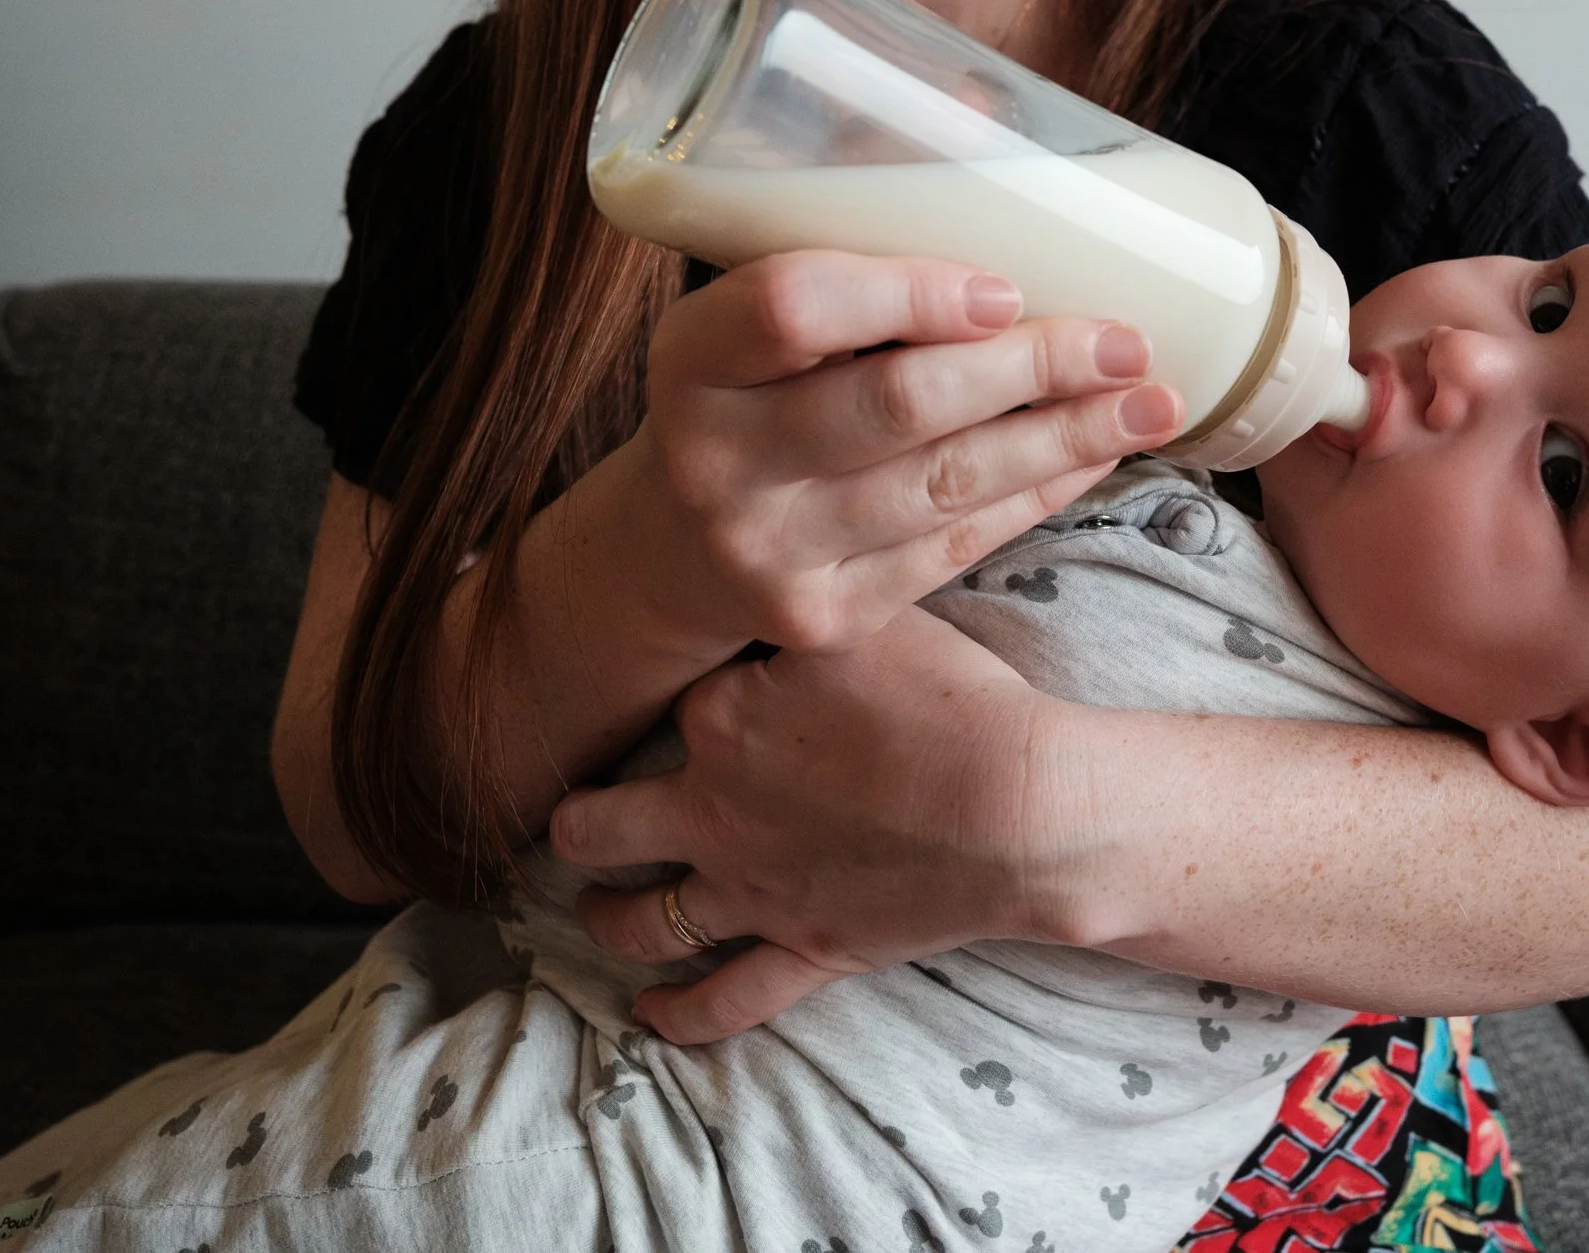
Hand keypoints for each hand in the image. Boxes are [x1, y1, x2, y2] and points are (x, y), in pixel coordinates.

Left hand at [551, 609, 1097, 1042]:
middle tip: (572, 818)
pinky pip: (724, 1000)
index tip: (664, 687)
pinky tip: (648, 1015)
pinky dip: (678, 1015)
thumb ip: (808, 603)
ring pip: (640, 919)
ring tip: (590, 907)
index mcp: (719, 720)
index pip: (660, 702)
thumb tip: (770, 574)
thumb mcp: (870, 617)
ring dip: (603, 916)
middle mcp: (713, 812)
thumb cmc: (951, 700)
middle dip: (575, 823)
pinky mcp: (805, 951)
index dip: (664, 693)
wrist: (1016, 808)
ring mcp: (753, 892)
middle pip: (599, 826)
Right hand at [612, 250, 1185, 661]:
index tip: (1007, 285)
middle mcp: (715, 460)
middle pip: (896, 405)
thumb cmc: (746, 389)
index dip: (908, 293)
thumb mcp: (750, 306)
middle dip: (1031, 368)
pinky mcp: (826, 615)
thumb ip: (847, 219)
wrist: (670, 551)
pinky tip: (1095, 452)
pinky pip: (955, 547)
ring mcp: (769, 550)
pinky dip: (1038, 495)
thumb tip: (989, 111)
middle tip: (1129, 340)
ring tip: (1153, 400)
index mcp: (690, 357)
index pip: (793, 308)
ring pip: (945, 486)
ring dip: (1065, 438)